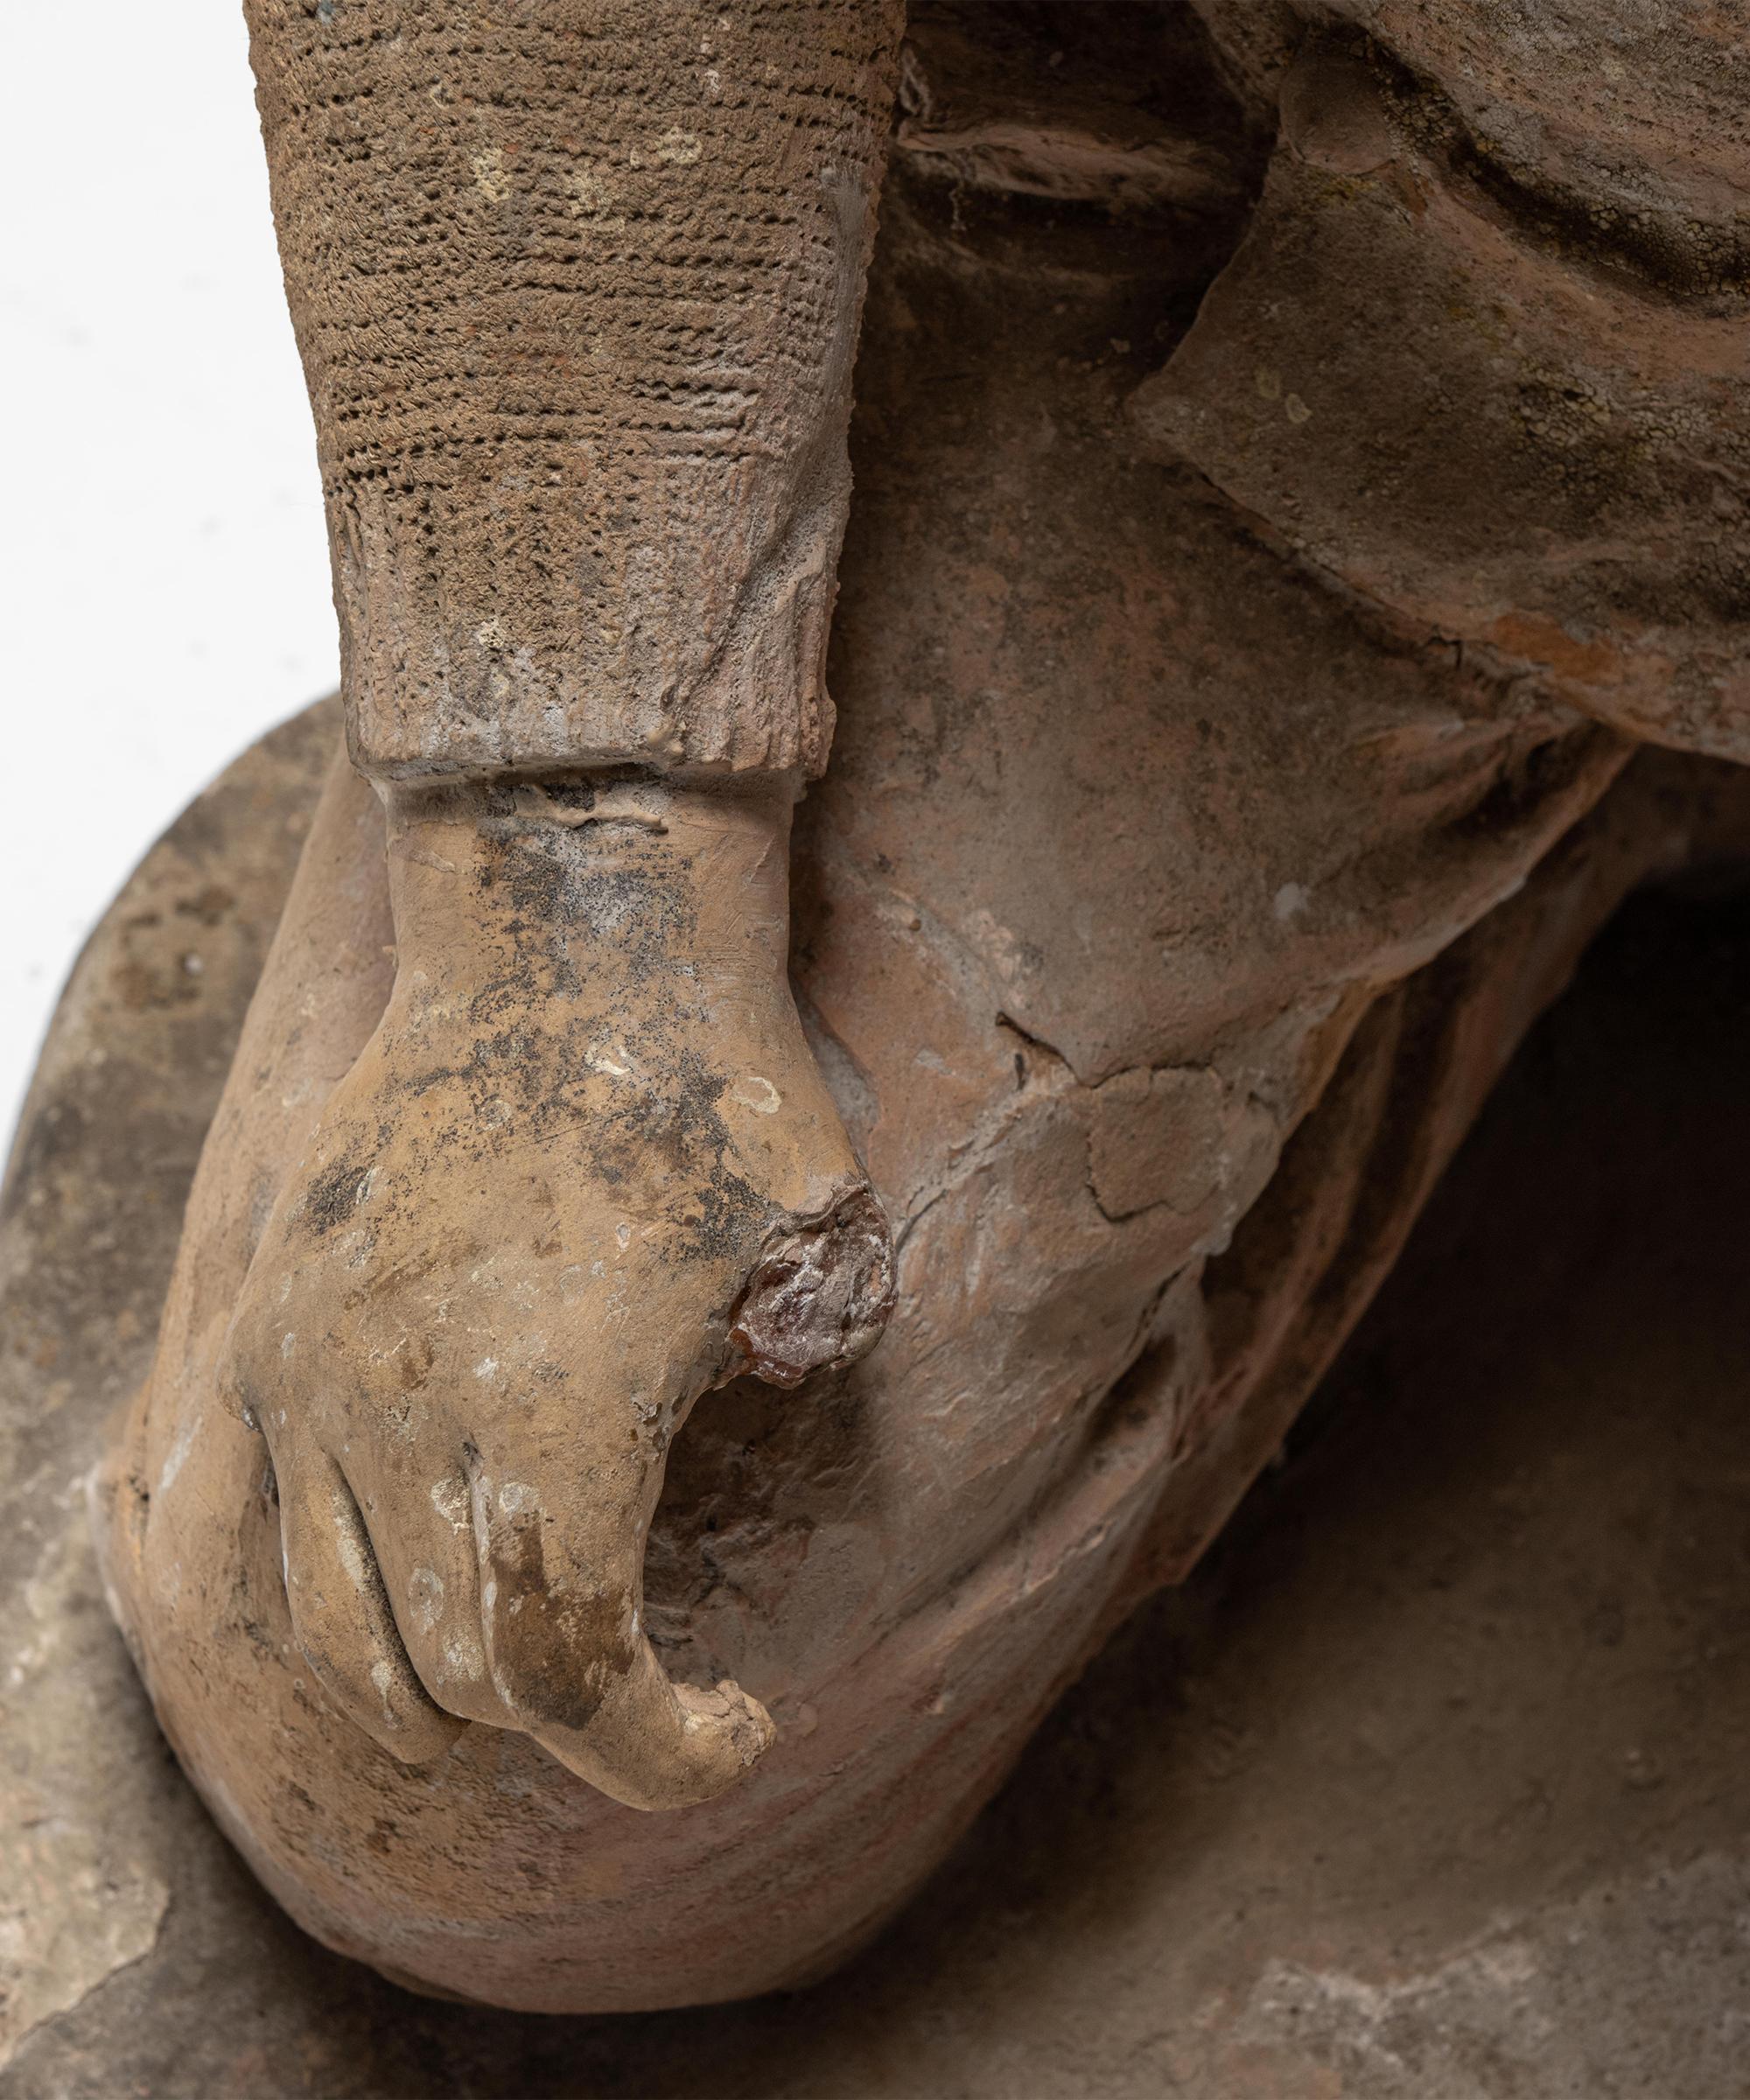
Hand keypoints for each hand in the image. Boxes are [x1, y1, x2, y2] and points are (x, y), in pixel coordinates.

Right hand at [222, 771, 891, 1807]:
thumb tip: (781, 1416)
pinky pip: (236, 1516)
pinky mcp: (263, 1317)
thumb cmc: (719, 1083)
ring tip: (528, 1652)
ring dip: (436, 1677)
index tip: (739, 1723)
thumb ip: (810, 1364)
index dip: (663, 1752)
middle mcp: (396, 1420)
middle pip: (451, 1680)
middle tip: (653, 1691)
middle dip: (566, 1718)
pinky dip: (311, 1589)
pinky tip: (391, 1578)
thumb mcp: (822, 1243)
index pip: (571, 1686)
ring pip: (331, 1626)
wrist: (571, 925)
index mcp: (546, 1426)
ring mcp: (306, 1370)